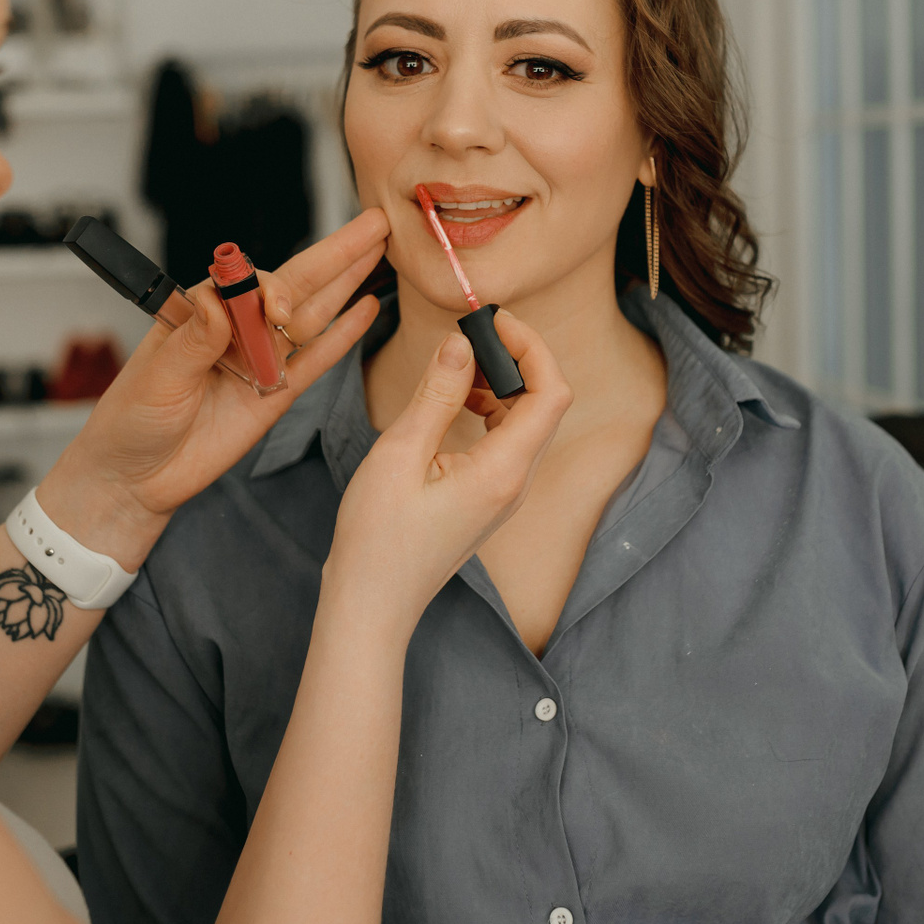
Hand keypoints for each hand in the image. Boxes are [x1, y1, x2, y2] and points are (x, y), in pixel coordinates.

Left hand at [37, 208, 389, 569]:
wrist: (137, 477)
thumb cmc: (132, 419)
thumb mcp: (157, 375)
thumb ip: (194, 339)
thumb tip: (218, 301)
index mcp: (202, 311)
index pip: (248, 282)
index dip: (273, 288)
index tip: (279, 309)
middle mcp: (237, 329)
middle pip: (295, 284)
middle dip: (335, 253)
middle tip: (373, 223)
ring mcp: (261, 359)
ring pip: (313, 314)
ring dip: (347, 282)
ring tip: (378, 250)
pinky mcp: (277, 393)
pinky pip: (316, 360)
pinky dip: (343, 336)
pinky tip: (366, 309)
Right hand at [322, 310, 570, 642]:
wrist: (372, 602)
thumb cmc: (378, 537)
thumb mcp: (400, 454)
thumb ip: (437, 395)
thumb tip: (462, 342)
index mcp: (503, 471)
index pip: (551, 393)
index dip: (532, 348)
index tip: (494, 321)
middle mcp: (515, 482)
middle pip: (544, 403)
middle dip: (516, 359)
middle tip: (472, 333)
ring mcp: (505, 492)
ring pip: (526, 420)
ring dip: (500, 383)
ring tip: (456, 364)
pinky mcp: (488, 496)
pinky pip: (506, 440)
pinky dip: (488, 408)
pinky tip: (453, 400)